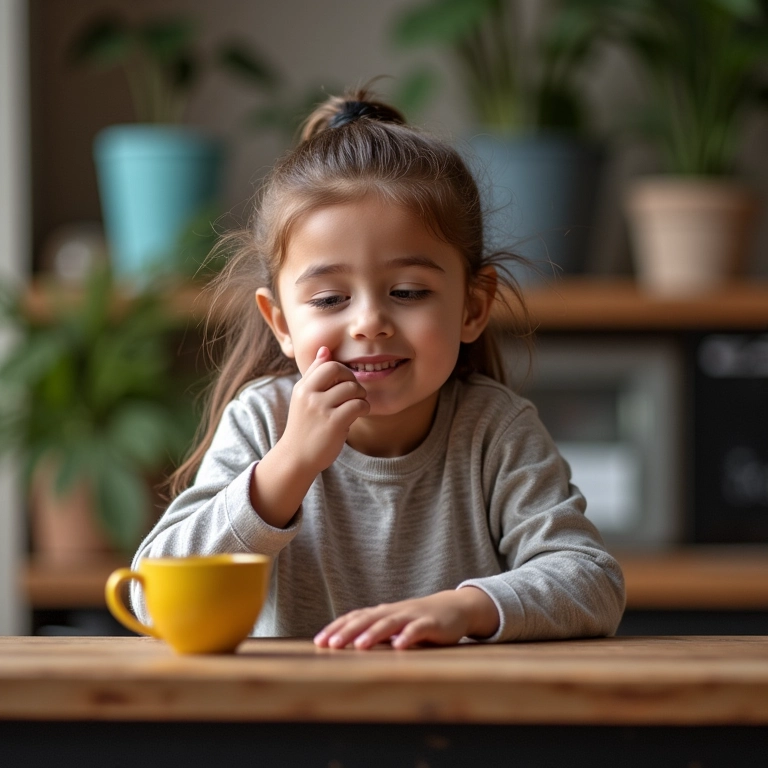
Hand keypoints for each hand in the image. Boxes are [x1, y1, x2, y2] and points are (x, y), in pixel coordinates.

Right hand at [281, 346, 369, 474]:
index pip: (328, 364)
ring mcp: (321, 409)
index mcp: (302, 387)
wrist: (296, 458)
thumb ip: (314, 374)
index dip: (343, 370)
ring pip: (352, 388)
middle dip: (352, 379)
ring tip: (357, 405)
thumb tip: (324, 349)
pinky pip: (358, 405)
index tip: (345, 382)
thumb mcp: (303, 398)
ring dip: (361, 396)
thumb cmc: (304, 427)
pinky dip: (364, 407)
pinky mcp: (334, 423)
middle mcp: (309, 395)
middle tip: (355, 392)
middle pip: (339, 371)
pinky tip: (359, 413)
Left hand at [313, 588, 499, 649]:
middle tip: (331, 645)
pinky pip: (418, 629)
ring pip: (390, 623)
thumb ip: (374, 633)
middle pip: (367, 619)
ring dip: (374, 633)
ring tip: (360, 645)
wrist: (454, 608)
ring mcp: (412, 616)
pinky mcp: (431, 623)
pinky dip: (408, 636)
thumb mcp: (394, 626)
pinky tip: (399, 647)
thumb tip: (344, 646)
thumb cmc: (418, 620)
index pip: (354, 618)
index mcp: (382, 613)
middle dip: (348, 632)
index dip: (337, 628)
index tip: (318, 642)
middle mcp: (393, 611)